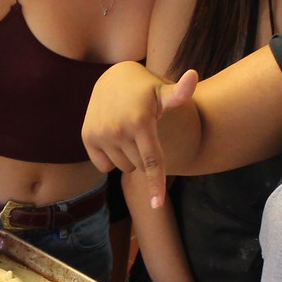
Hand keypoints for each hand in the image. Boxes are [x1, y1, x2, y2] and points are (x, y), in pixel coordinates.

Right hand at [82, 64, 198, 209]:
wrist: (113, 78)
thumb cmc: (146, 89)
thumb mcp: (163, 91)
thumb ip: (179, 93)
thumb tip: (193, 75)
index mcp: (140, 122)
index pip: (151, 161)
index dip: (155, 185)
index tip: (156, 206)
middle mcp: (118, 129)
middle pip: (138, 166)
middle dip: (143, 155)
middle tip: (142, 132)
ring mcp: (101, 134)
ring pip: (123, 167)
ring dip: (128, 157)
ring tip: (127, 132)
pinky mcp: (88, 137)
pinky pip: (104, 166)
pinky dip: (111, 158)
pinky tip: (112, 137)